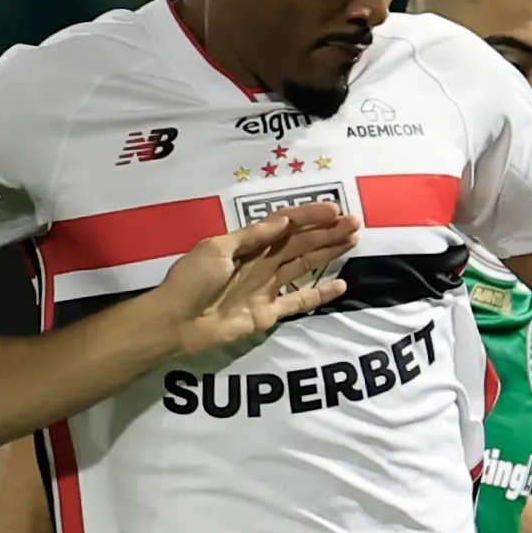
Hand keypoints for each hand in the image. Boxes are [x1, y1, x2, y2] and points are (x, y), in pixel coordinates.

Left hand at [149, 202, 351, 355]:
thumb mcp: (216, 248)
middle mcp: (260, 263)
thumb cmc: (191, 280)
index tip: (334, 210)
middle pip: (300, 243)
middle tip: (355, 224)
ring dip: (327, 253)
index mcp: (247, 244)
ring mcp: (266, 288)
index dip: (309, 216)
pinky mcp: (269, 314)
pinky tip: (340, 284)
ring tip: (352, 241)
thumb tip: (284, 221)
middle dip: (326, 232)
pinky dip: (320, 293)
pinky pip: (299, 301)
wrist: (176, 322)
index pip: (284, 225)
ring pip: (304, 266)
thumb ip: (252, 236)